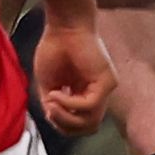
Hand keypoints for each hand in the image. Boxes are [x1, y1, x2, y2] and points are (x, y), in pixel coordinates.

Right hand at [33, 17, 116, 132]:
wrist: (63, 26)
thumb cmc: (54, 47)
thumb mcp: (47, 83)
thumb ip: (51, 104)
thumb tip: (52, 118)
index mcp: (82, 93)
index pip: (79, 123)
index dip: (61, 124)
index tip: (47, 111)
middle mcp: (95, 93)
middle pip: (87, 127)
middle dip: (65, 125)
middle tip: (50, 112)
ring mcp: (103, 89)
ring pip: (91, 122)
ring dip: (67, 117)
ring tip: (52, 103)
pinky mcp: (107, 83)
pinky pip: (90, 105)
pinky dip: (70, 103)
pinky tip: (56, 93)